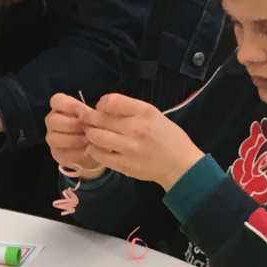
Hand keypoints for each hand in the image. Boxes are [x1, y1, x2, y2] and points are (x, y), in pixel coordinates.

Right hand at [45, 94, 104, 178]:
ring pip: (54, 138)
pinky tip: (88, 151)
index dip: (69, 105)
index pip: (56, 101)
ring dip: (73, 139)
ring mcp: (53, 138)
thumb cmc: (95, 124)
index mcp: (60, 106)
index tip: (83, 112)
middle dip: (72, 124)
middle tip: (87, 128)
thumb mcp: (95, 116)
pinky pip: (62, 153)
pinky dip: (76, 153)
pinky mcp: (58, 154)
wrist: (97, 144)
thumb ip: (90, 113)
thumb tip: (92, 114)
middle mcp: (52, 121)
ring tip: (89, 140)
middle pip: (53, 120)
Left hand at [82, 93, 206, 189]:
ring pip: (95, 136)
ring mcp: (129, 147)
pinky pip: (99, 155)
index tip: (100, 108)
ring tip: (92, 134)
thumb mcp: (154, 115)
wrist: (180, 165)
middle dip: (89, 118)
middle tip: (86, 120)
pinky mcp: (124, 164)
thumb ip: (130, 110)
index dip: (101, 104)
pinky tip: (96, 148)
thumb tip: (103, 107)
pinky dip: (93, 150)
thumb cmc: (167, 137)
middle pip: (100, 119)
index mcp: (145, 112)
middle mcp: (136, 128)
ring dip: (90, 134)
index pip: (112, 101)